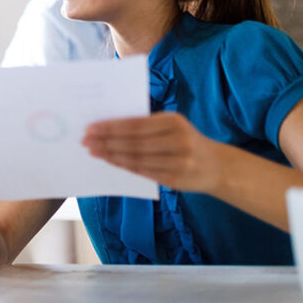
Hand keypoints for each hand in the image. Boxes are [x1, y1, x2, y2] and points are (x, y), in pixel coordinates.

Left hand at [82, 112, 223, 192]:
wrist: (216, 166)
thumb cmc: (185, 140)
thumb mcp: (172, 126)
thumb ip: (146, 126)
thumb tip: (109, 127)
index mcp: (174, 121)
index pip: (136, 125)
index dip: (111, 127)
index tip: (91, 127)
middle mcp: (178, 141)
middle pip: (134, 142)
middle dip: (106, 141)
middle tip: (86, 140)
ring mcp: (178, 162)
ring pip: (137, 159)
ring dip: (111, 155)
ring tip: (93, 151)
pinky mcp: (175, 180)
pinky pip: (143, 172)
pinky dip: (124, 166)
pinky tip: (110, 161)